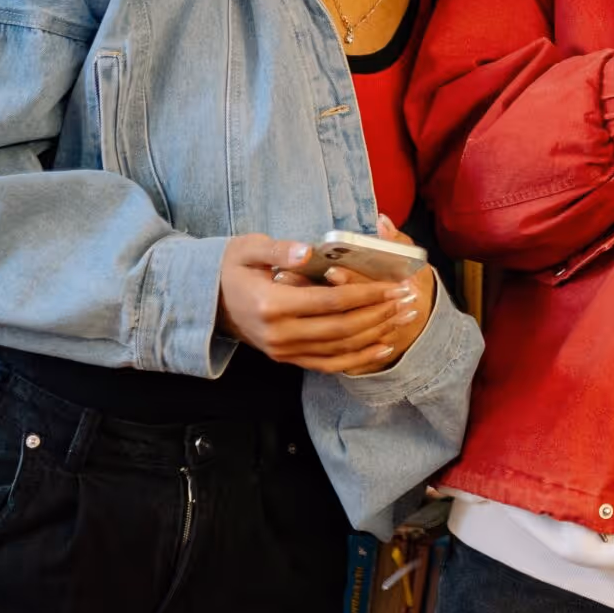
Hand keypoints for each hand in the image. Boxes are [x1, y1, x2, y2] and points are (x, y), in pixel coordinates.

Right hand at [216, 233, 426, 374]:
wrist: (204, 300)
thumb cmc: (230, 267)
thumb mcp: (249, 248)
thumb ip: (281, 250)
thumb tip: (309, 251)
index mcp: (271, 304)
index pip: (330, 302)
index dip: (366, 294)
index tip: (394, 285)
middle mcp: (279, 334)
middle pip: (341, 329)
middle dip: (379, 314)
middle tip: (409, 300)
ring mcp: (282, 351)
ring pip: (339, 349)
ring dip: (376, 335)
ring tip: (404, 317)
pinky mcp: (286, 359)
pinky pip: (328, 364)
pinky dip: (358, 359)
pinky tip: (383, 347)